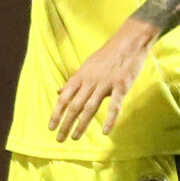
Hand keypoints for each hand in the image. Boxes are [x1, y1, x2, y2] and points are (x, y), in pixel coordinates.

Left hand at [51, 20, 155, 140]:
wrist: (128, 42)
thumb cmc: (108, 55)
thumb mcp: (87, 65)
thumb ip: (74, 80)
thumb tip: (59, 91)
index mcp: (81, 76)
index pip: (64, 98)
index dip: (57, 113)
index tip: (51, 127)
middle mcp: (90, 81)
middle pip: (74, 106)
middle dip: (65, 123)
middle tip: (59, 138)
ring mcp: (106, 84)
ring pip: (90, 107)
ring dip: (81, 124)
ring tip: (75, 137)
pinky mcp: (121, 86)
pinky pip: (114, 105)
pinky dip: (109, 119)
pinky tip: (105, 131)